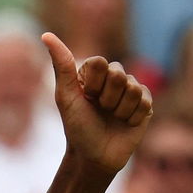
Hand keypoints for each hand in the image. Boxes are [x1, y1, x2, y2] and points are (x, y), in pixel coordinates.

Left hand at [43, 33, 151, 177]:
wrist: (94, 157)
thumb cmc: (77, 127)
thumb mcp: (66, 96)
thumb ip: (61, 64)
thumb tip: (46, 34)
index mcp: (93, 74)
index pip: (101, 62)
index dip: (93, 83)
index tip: (86, 97)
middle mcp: (113, 79)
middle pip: (118, 73)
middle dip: (107, 97)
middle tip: (100, 110)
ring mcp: (131, 91)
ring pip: (133, 88)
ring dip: (119, 109)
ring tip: (112, 118)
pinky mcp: (145, 105)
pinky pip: (145, 101)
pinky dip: (132, 116)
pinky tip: (125, 123)